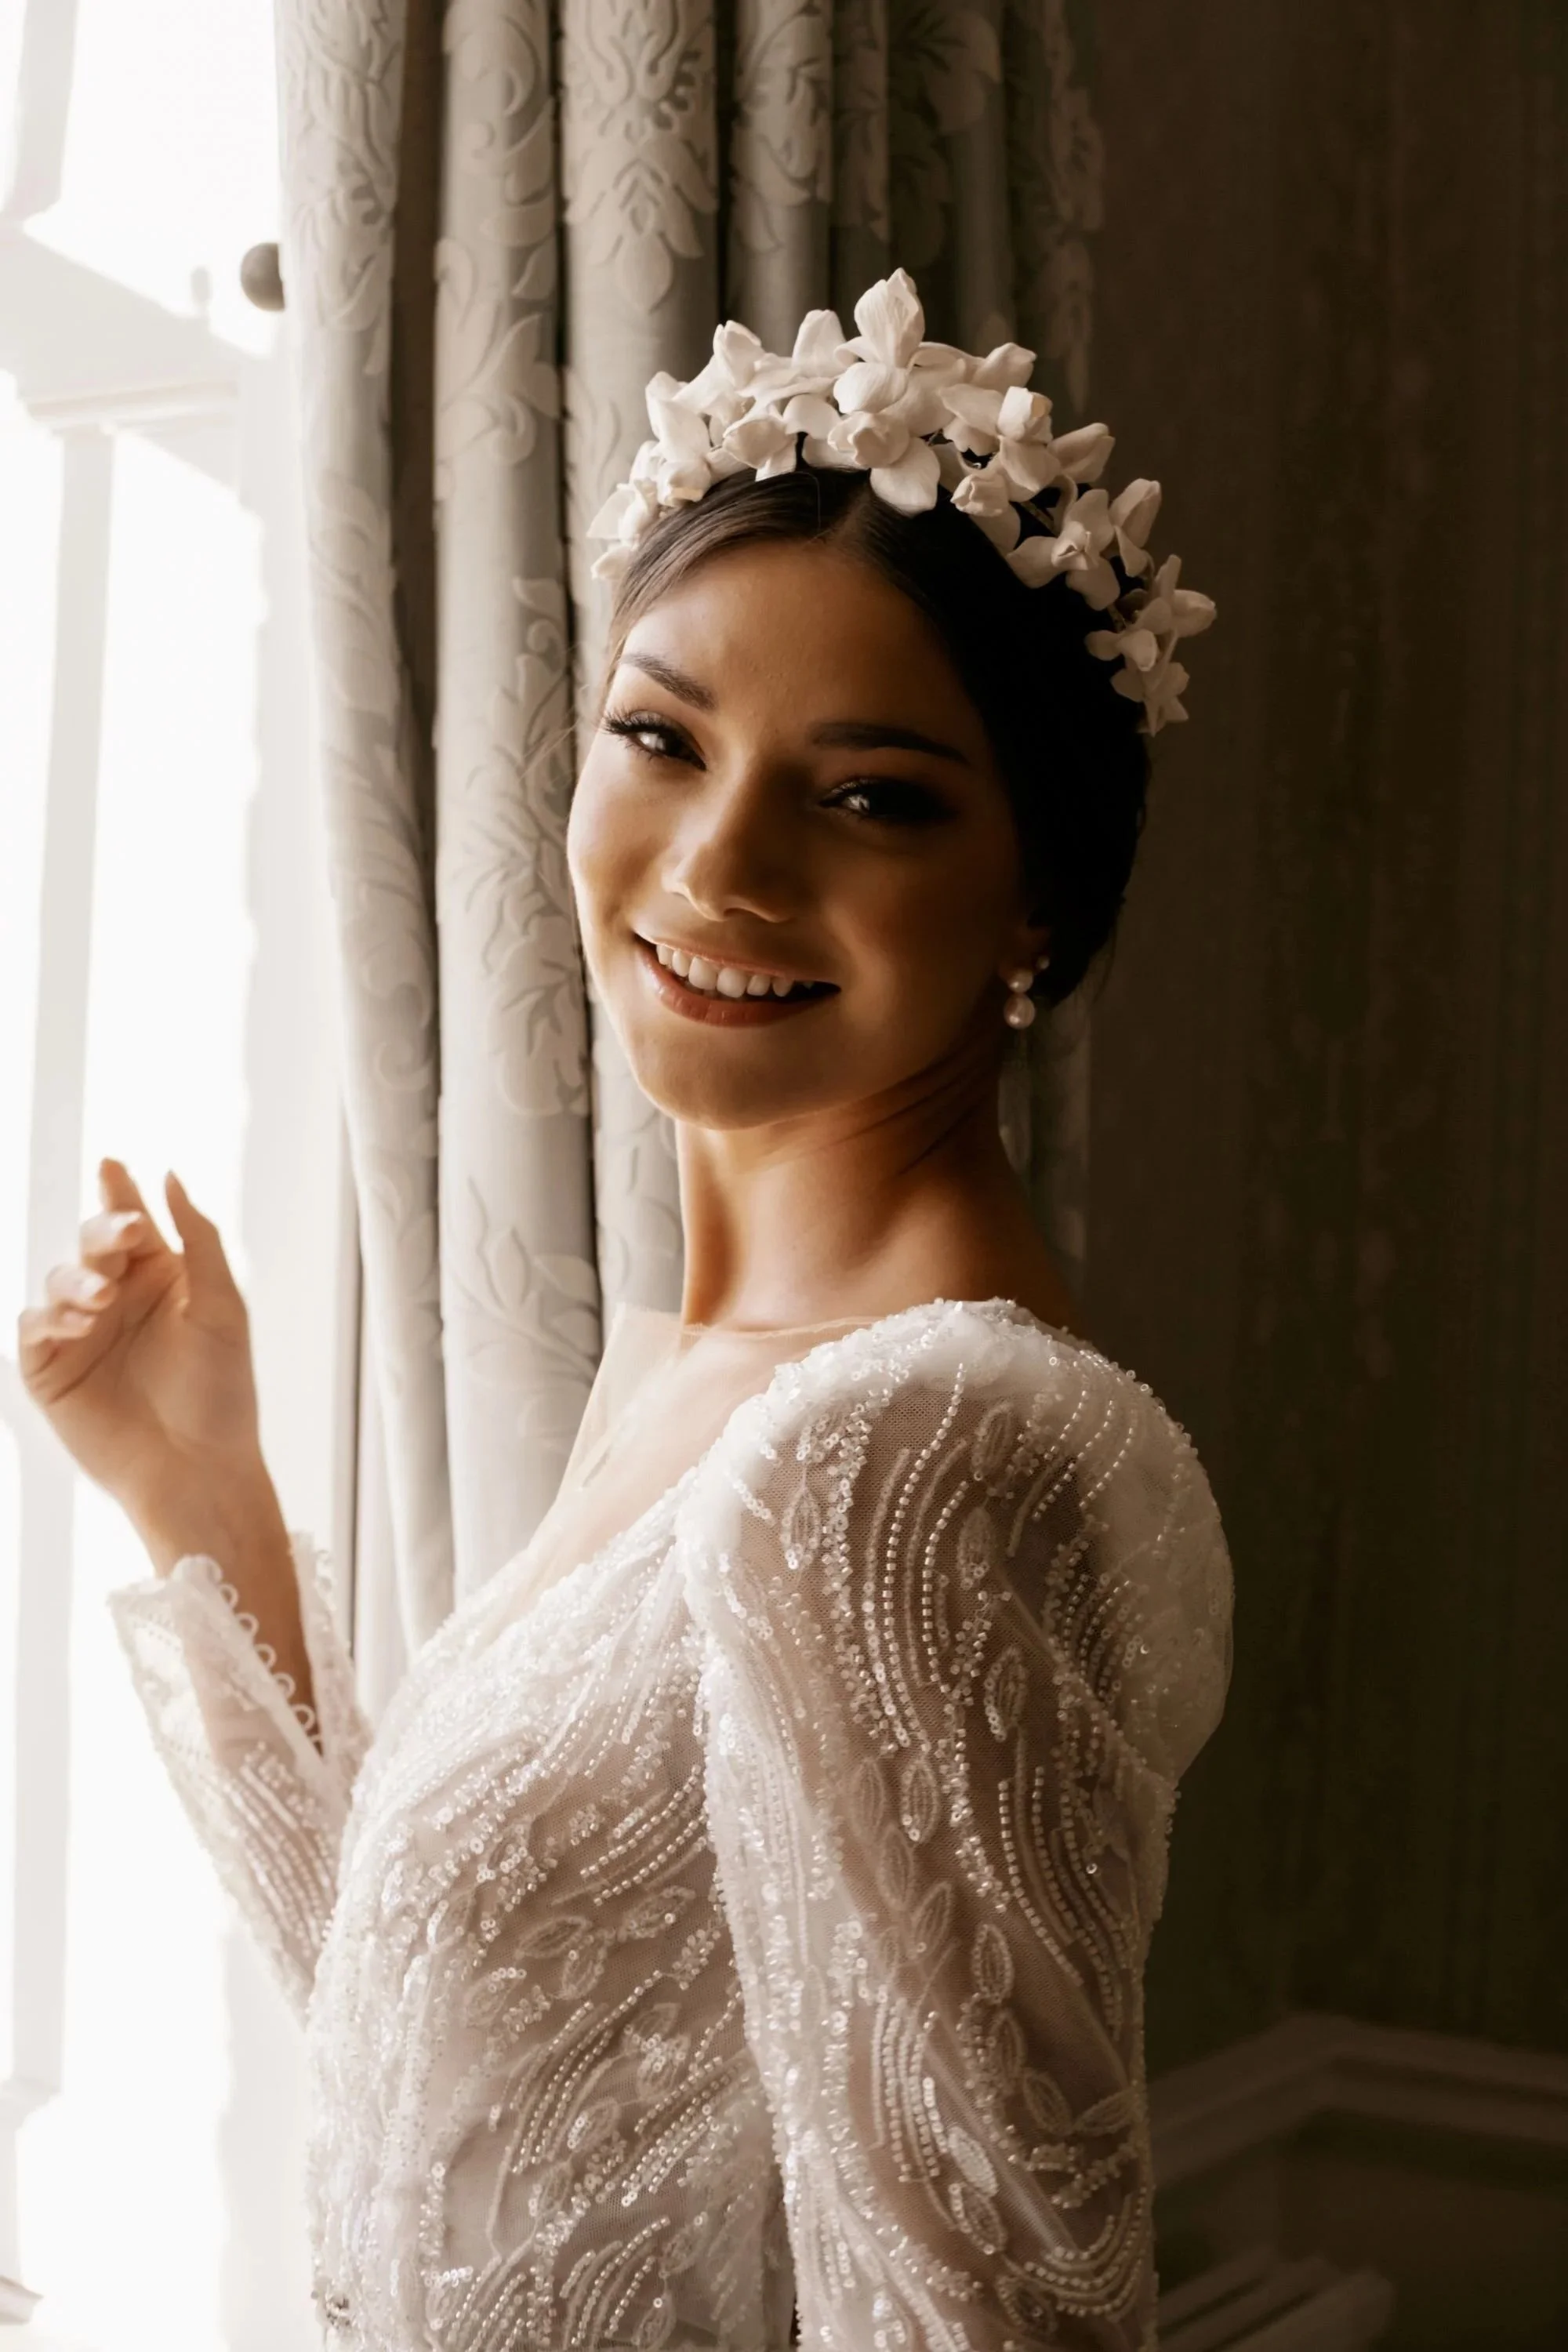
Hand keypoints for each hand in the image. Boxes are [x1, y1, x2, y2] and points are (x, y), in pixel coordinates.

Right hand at [17, 1160, 268, 1546]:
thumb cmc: (221, 1392)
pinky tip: (77, 1324)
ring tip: (101, 1300)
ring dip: (76, 1280)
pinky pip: (33, 1328)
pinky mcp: (53, 1371)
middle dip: (102, 1230)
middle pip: (91, 1241)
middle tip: (124, 1235)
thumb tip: (169, 1174)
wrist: (198, 1469)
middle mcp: (118, 1298)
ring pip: (58, 1279)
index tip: (113, 1164)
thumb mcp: (222, 1307)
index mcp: (161, 1278)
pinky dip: (48, 1318)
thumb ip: (199, 1239)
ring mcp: (83, 1333)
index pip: (133, 1221)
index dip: (120, 1191)